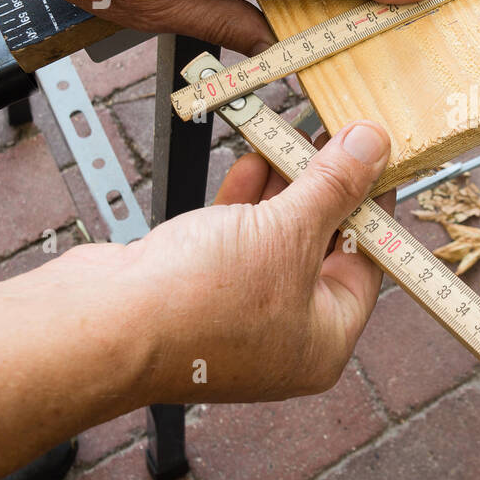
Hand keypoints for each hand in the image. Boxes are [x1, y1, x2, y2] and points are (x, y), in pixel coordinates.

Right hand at [126, 121, 394, 402]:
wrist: (101, 325)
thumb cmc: (199, 304)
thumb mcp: (289, 232)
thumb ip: (334, 187)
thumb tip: (371, 149)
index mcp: (323, 343)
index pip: (369, 263)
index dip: (375, 206)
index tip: (379, 161)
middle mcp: (285, 337)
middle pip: (322, 249)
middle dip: (327, 190)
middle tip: (338, 139)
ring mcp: (238, 316)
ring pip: (276, 240)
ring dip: (286, 188)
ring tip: (297, 136)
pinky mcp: (197, 292)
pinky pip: (235, 240)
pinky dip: (246, 203)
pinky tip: (254, 161)